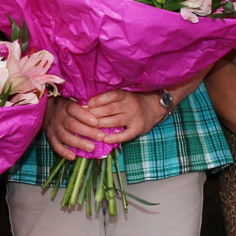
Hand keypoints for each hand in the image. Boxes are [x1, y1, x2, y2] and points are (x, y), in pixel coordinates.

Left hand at [44, 91, 161, 158]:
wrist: (153, 108)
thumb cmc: (132, 102)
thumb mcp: (123, 96)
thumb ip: (109, 99)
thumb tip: (86, 103)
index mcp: (125, 95)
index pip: (111, 95)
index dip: (98, 99)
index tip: (86, 103)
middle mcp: (130, 105)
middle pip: (110, 109)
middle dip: (94, 114)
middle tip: (81, 118)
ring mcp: (135, 117)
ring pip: (115, 121)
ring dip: (101, 125)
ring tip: (89, 129)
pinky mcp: (138, 128)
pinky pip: (126, 134)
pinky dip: (115, 137)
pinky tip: (105, 139)